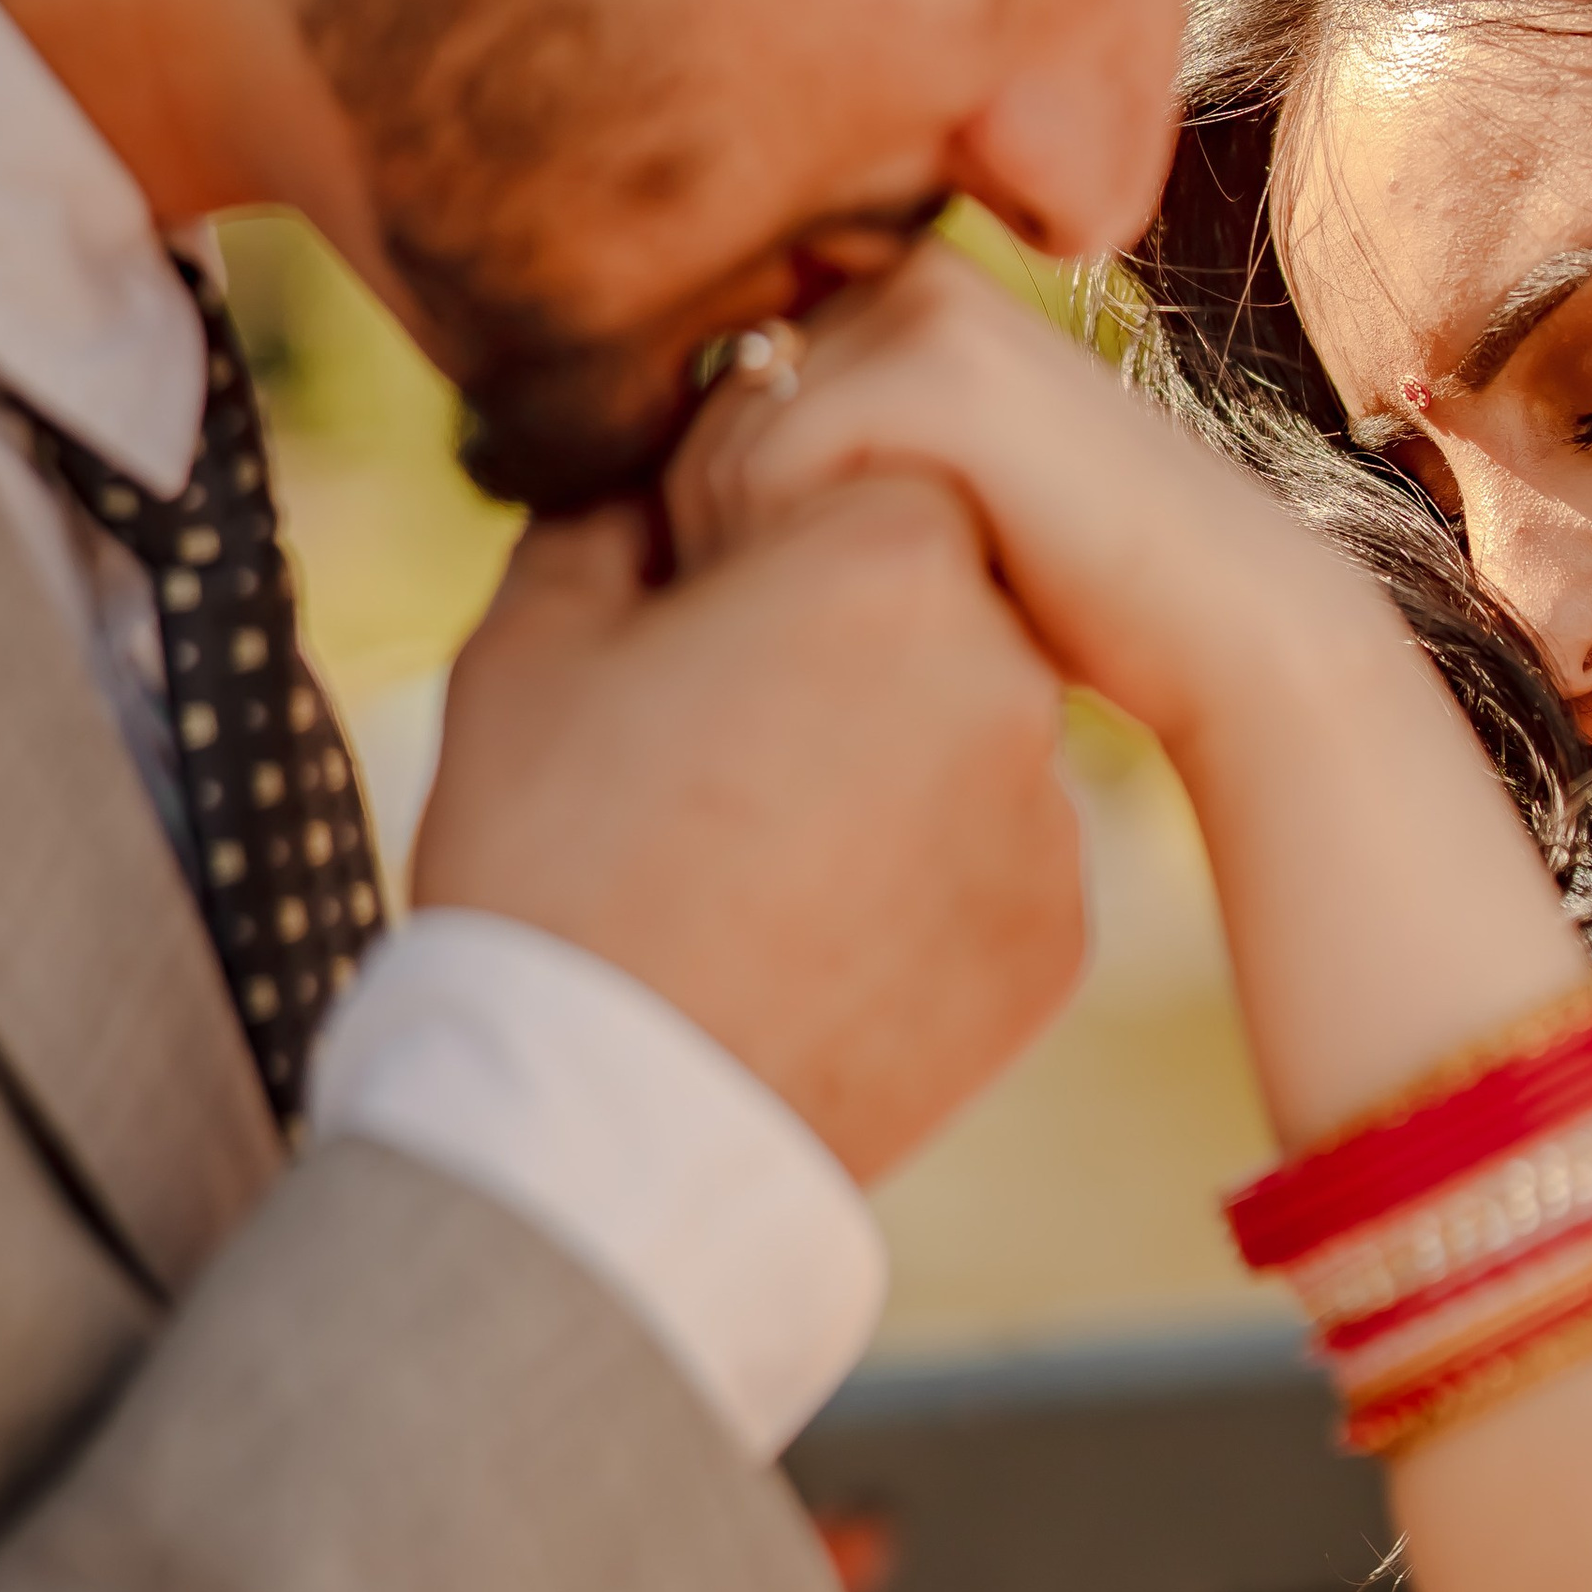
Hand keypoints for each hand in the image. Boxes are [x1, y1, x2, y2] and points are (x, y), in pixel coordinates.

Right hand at [412, 470, 1083, 1184]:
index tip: (692, 599)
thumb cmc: (551, 858)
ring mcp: (1050, 818)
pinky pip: (996, 854)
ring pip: (973, 727)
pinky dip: (924, 869)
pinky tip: (812, 918)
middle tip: (719, 726)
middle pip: (938, 595)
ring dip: (887, 747)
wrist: (602, 1120)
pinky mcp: (1057, 938)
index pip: (866, 471)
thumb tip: (658, 485)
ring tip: (755, 839)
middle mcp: (1013, 674)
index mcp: (893, 559)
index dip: (767, 526)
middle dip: (842, 630)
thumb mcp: (534, 642)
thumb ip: (613, 517)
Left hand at [668, 243, 1589, 1147]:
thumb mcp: (910, 513)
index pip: (704, 407)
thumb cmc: (1064, 597)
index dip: (719, 524)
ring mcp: (918, 305)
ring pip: (714, 448)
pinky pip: (762, 471)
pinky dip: (800, 559)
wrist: (1223, 623)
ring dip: (758, 562)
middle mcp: (897, 272)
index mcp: (890, 295)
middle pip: (693, 424)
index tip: (811, 602)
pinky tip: (911, 595)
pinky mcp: (938, 361)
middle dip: (730, 546)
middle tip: (859, 618)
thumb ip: (807, 473)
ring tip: (891, 607)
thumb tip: (634, 502)